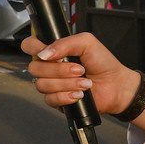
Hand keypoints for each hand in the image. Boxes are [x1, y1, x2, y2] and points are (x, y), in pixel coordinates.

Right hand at [21, 32, 140, 115]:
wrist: (116, 85)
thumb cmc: (103, 63)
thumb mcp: (87, 42)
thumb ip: (64, 43)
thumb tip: (44, 54)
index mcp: (53, 51)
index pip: (29, 45)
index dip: (33, 48)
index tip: (50, 53)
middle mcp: (48, 67)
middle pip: (34, 68)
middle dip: (59, 70)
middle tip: (79, 69)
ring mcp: (51, 84)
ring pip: (42, 85)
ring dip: (66, 84)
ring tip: (84, 83)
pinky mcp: (56, 100)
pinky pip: (49, 99)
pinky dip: (66, 96)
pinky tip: (79, 94)